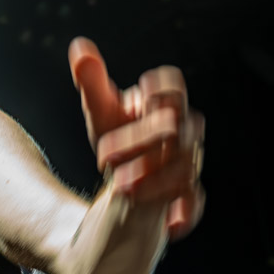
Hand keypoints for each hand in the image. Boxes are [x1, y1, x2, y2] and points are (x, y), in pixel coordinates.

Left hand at [68, 38, 206, 242]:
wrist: (130, 184)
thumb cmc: (119, 141)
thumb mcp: (102, 116)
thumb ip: (92, 83)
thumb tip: (79, 47)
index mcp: (163, 108)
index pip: (173, 88)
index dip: (162, 88)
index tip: (139, 92)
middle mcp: (182, 134)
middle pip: (178, 128)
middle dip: (144, 139)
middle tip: (103, 155)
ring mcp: (186, 166)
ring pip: (186, 166)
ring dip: (156, 176)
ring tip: (121, 186)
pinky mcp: (185, 198)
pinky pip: (194, 203)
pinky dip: (183, 212)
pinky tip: (169, 226)